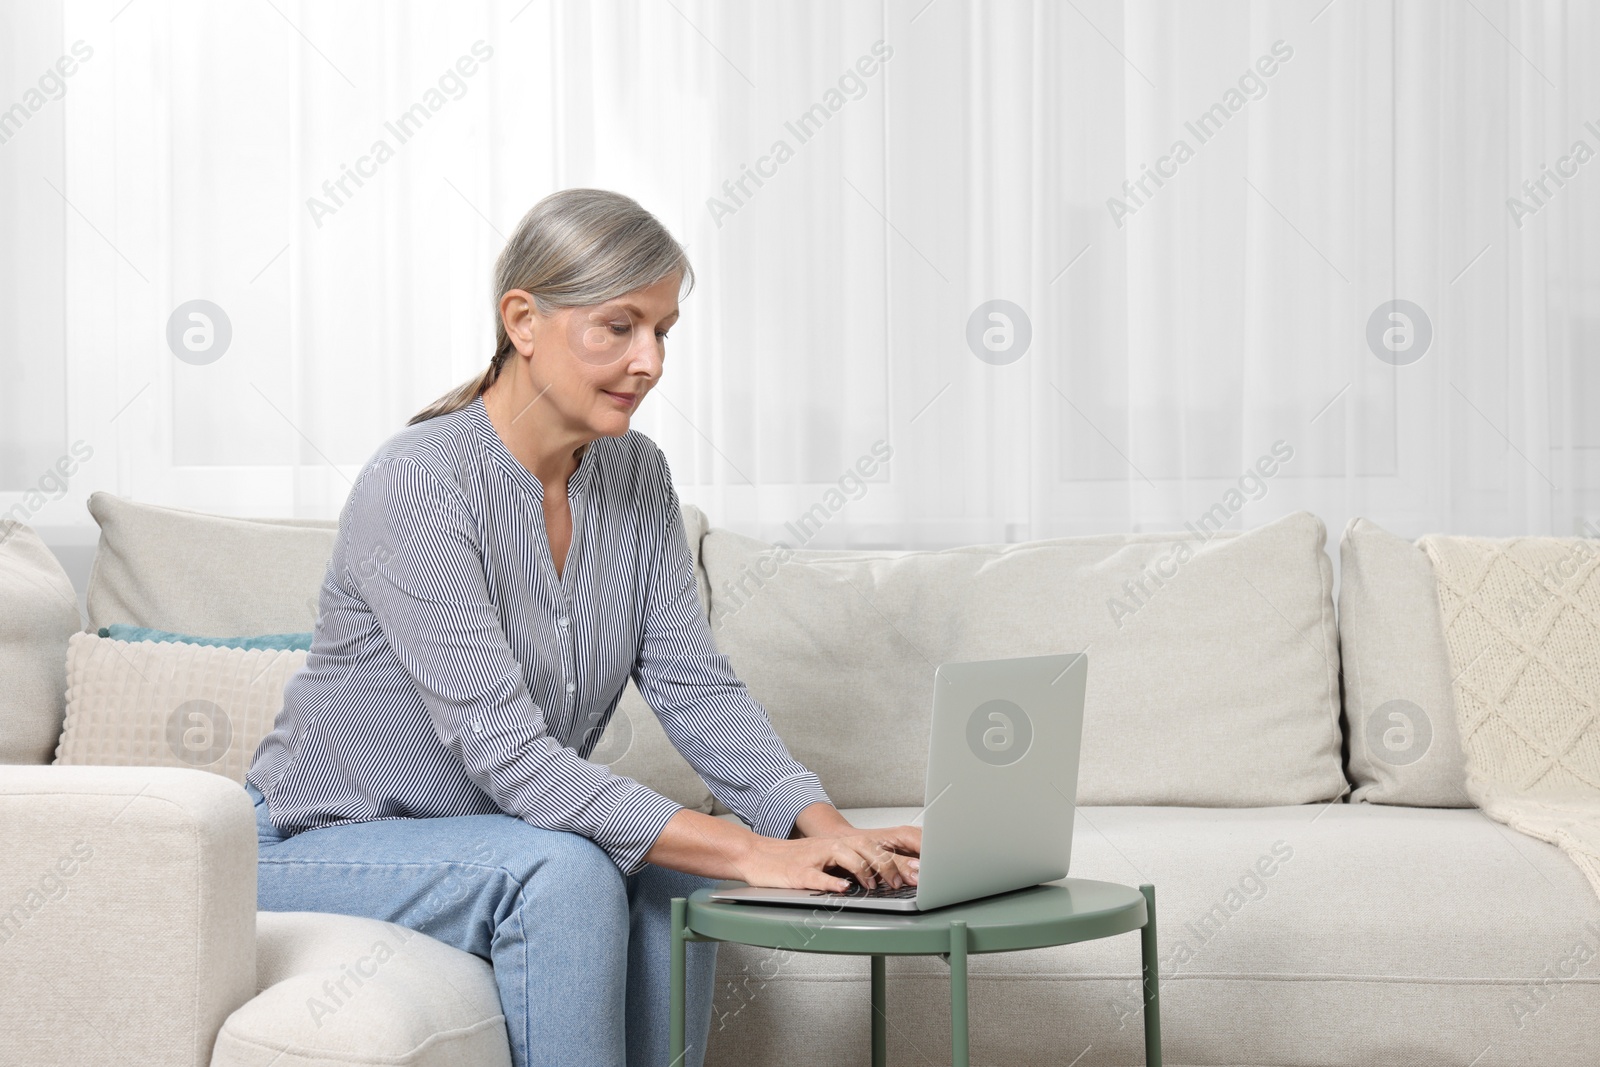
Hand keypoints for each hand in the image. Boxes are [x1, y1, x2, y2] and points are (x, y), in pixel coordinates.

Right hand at [738, 825, 921, 892]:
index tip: (917, 872)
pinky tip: (843, 889)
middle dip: (886, 864)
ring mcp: (813, 858)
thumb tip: (883, 878)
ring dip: (863, 869)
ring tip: (875, 884)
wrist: (755, 855)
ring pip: (843, 855)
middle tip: (902, 882)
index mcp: (838, 845)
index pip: (873, 847)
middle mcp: (828, 847)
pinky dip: (831, 882)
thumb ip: (850, 866)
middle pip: (864, 847)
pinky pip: (816, 875)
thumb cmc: (792, 862)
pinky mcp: (797, 872)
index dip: (897, 859)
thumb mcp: (825, 861)